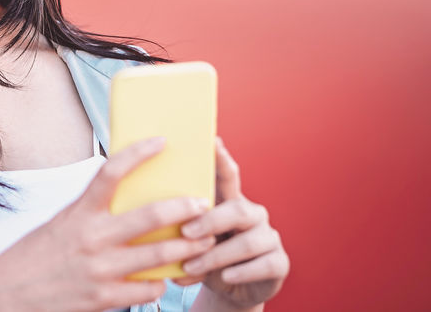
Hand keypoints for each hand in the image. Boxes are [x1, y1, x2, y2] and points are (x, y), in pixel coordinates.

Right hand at [0, 137, 217, 311]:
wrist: (6, 296)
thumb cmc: (35, 257)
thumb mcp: (61, 224)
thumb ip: (92, 213)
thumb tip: (126, 198)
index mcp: (79, 212)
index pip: (111, 171)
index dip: (139, 153)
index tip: (162, 141)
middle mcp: (91, 238)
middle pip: (150, 216)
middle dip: (184, 208)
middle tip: (203, 203)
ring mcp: (100, 270)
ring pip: (159, 255)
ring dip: (187, 247)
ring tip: (203, 241)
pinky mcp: (104, 298)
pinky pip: (147, 288)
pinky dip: (160, 282)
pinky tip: (163, 277)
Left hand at [170, 136, 288, 308]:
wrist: (230, 290)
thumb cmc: (206, 258)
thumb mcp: (192, 243)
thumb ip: (179, 232)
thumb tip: (151, 228)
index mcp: (230, 203)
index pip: (229, 176)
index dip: (222, 159)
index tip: (212, 141)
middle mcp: (253, 215)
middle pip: (238, 209)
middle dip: (211, 220)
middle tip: (186, 231)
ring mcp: (269, 238)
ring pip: (248, 242)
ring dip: (217, 255)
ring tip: (192, 265)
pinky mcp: (279, 262)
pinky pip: (265, 264)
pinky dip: (243, 272)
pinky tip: (226, 277)